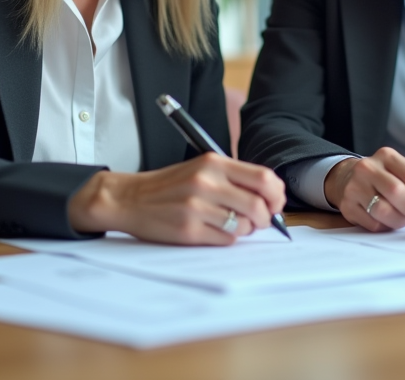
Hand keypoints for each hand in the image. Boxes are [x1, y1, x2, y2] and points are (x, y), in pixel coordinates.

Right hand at [67, 153, 286, 244]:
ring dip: (245, 230)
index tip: (275, 203)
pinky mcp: (188, 230)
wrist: (128, 198)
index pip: (263, 178)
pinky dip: (227, 239)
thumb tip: (268, 198)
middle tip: (260, 221)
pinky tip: (213, 231)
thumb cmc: (168, 186)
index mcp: (213, 163)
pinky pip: (226, 240)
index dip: (276, 194)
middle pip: (258, 205)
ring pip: (244, 225)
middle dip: (266, 218)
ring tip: (232, 225)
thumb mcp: (200, 168)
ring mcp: (196, 207)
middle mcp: (206, 182)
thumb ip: (232, 178)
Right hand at [323, 147, 404, 230]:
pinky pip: (372, 223)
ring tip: (401, 218)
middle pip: (398, 192)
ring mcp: (354, 186)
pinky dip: (384, 226)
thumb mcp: (402, 175)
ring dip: (398, 220)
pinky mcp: (347, 205)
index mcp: (386, 156)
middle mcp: (368, 167)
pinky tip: (385, 220)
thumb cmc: (384, 179)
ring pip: (384, 210)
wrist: (347, 179)